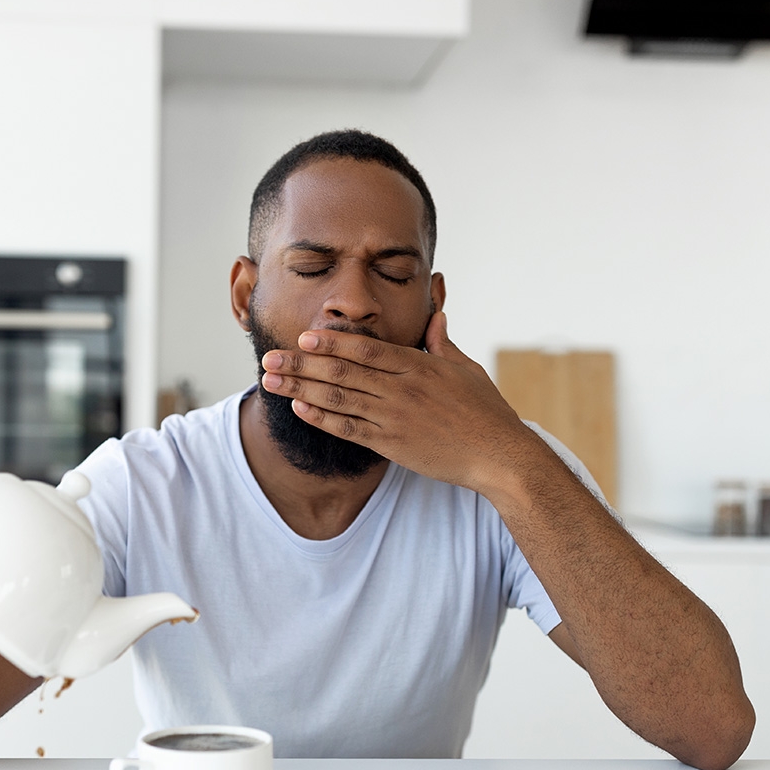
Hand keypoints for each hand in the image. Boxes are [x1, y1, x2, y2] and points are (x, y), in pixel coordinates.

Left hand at [260, 312, 532, 493]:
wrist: (500, 455)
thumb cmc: (486, 411)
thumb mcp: (466, 368)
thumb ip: (442, 342)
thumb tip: (435, 314)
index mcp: (418, 366)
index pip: (366, 349)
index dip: (331, 343)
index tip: (302, 336)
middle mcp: (401, 389)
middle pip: (342, 373)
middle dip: (301, 364)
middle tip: (269, 358)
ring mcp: (394, 418)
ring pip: (338, 399)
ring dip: (300, 389)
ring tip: (271, 382)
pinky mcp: (392, 445)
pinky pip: (349, 429)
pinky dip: (322, 419)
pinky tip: (299, 409)